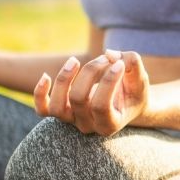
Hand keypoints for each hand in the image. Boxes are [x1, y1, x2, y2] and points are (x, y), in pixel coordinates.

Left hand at [33, 50, 149, 135]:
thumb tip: (110, 54)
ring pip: (56, 107)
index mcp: (110, 124)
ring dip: (63, 80)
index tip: (119, 63)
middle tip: (105, 58)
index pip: (101, 105)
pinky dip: (39, 94)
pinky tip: (45, 76)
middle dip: (90, 72)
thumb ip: (132, 64)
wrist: (125, 103)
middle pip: (78, 99)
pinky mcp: (61, 112)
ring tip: (75, 60)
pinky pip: (42, 109)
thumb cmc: (133, 91)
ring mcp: (73, 120)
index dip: (108, 81)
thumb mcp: (140, 79)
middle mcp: (89, 126)